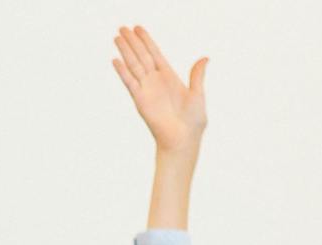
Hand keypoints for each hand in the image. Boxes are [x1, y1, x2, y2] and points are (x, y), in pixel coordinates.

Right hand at [113, 25, 206, 153]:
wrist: (183, 140)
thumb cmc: (193, 122)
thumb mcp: (198, 94)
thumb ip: (197, 75)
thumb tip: (205, 58)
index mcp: (169, 77)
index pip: (155, 54)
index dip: (146, 40)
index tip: (138, 28)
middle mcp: (155, 81)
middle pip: (141, 56)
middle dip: (132, 42)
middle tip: (123, 27)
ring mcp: (147, 90)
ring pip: (133, 65)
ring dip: (125, 51)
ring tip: (117, 36)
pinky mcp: (140, 100)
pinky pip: (130, 83)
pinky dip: (123, 72)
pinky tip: (116, 60)